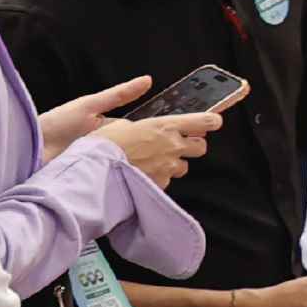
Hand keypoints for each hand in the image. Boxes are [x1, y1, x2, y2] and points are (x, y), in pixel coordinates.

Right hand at [47, 76, 221, 188]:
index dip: (211, 121)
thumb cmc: (103, 145)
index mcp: (165, 126)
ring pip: (183, 167)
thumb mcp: (123, 125)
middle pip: (201, 147)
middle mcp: (172, 147)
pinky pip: (166, 181)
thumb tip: (149, 128)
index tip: (213, 121)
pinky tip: (142, 175)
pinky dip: (158, 178)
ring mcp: (168, 167)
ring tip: (153, 162)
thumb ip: (145, 127)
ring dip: (173, 163)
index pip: (204, 121)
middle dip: (192, 146)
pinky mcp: (160, 185)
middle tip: (177, 145)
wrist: (93, 172)